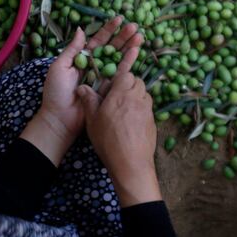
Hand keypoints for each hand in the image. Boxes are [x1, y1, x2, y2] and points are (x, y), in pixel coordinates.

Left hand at [21, 16, 142, 165]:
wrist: (60, 118)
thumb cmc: (56, 92)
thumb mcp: (60, 66)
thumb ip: (72, 49)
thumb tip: (81, 29)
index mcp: (82, 58)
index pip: (98, 40)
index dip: (108, 30)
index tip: (119, 19)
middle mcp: (94, 66)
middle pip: (112, 48)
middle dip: (123, 37)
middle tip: (134, 26)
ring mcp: (103, 77)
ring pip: (118, 58)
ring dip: (129, 47)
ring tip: (140, 36)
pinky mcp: (109, 88)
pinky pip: (121, 74)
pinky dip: (129, 62)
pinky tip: (137, 52)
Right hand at [77, 67, 159, 207]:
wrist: (130, 163)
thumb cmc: (108, 140)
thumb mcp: (92, 120)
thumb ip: (89, 100)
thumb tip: (82, 87)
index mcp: (122, 94)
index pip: (126, 74)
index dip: (119, 78)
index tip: (111, 87)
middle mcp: (138, 98)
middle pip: (138, 82)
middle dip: (128, 85)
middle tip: (116, 97)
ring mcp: (148, 110)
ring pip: (145, 94)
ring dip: (136, 96)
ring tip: (124, 108)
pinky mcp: (153, 121)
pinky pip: (148, 108)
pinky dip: (141, 109)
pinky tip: (131, 122)